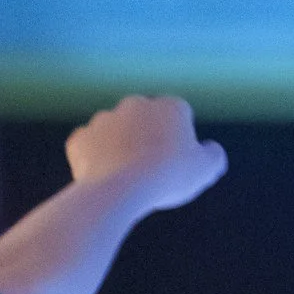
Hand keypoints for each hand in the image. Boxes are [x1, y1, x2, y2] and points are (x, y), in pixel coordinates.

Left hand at [64, 95, 226, 210]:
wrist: (121, 189)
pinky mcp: (81, 138)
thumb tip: (211, 150)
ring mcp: (104, 119)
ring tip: (124, 176)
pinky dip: (92, 158)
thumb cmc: (167, 177)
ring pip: (114, 131)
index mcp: (169, 106)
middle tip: (149, 170)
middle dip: (146, 138)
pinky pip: (87, 146)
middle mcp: (136, 104)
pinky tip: (101, 176)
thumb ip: (213, 155)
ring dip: (118, 147)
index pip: (179, 117)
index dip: (179, 140)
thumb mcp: (205, 170)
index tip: (176, 161)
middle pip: (144, 121)